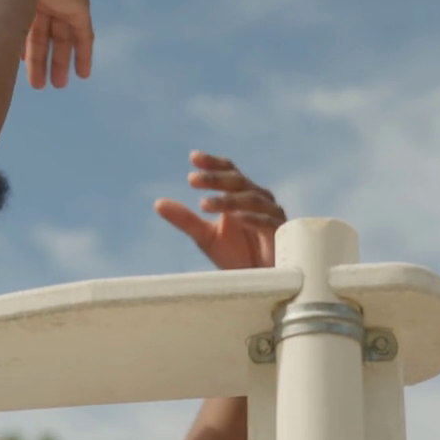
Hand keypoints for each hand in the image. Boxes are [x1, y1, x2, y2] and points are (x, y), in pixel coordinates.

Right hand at [0, 0, 92, 89]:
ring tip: (58, 85)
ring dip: (60, 61)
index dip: (21, 42)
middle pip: (44, 32)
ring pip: (63, 36)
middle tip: (39, 85)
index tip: (18, 62)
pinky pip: (84, 34)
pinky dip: (84, 54)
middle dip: (41, 59)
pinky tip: (83, 74)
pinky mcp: (79, 4)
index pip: (24, 19)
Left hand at [154, 151, 286, 270]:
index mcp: (240, 195)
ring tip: (204, 204)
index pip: (228, 171)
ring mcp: (271, 214)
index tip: (193, 157)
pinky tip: (236, 218)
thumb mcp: (205, 236)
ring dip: (227, 200)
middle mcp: (257, 199)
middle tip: (192, 179)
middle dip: (215, 179)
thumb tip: (158, 203)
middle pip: (237, 181)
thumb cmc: (236, 256)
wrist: (259, 282)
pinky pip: (266, 221)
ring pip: (251, 199)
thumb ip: (185, 219)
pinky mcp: (281, 232)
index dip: (213, 163)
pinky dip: (251, 218)